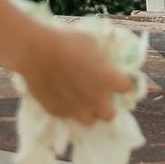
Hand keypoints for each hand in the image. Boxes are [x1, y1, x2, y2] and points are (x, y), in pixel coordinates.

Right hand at [17, 24, 134, 124]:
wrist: (37, 52)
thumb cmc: (67, 42)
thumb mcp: (91, 44)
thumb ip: (101, 59)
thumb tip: (102, 64)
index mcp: (109, 79)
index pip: (127, 88)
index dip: (122, 82)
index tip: (116, 78)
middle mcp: (96, 99)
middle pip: (110, 114)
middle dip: (106, 105)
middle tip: (98, 95)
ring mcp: (76, 109)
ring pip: (90, 121)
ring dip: (88, 112)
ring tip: (81, 100)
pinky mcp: (58, 112)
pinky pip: (69, 117)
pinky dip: (69, 109)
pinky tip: (63, 97)